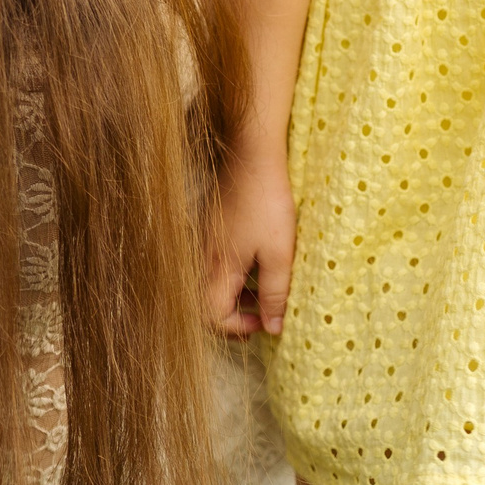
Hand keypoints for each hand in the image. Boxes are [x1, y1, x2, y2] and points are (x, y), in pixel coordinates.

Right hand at [207, 154, 295, 336]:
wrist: (252, 157)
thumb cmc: (268, 204)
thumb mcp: (280, 254)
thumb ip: (275, 293)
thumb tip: (273, 328)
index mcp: (219, 268)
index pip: (212, 315)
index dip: (238, 328)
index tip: (264, 322)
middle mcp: (204, 257)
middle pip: (206, 302)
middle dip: (234, 315)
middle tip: (263, 315)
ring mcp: (205, 240)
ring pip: (211, 282)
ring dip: (236, 295)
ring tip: (265, 290)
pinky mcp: (211, 227)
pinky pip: (215, 263)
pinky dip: (233, 274)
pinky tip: (257, 262)